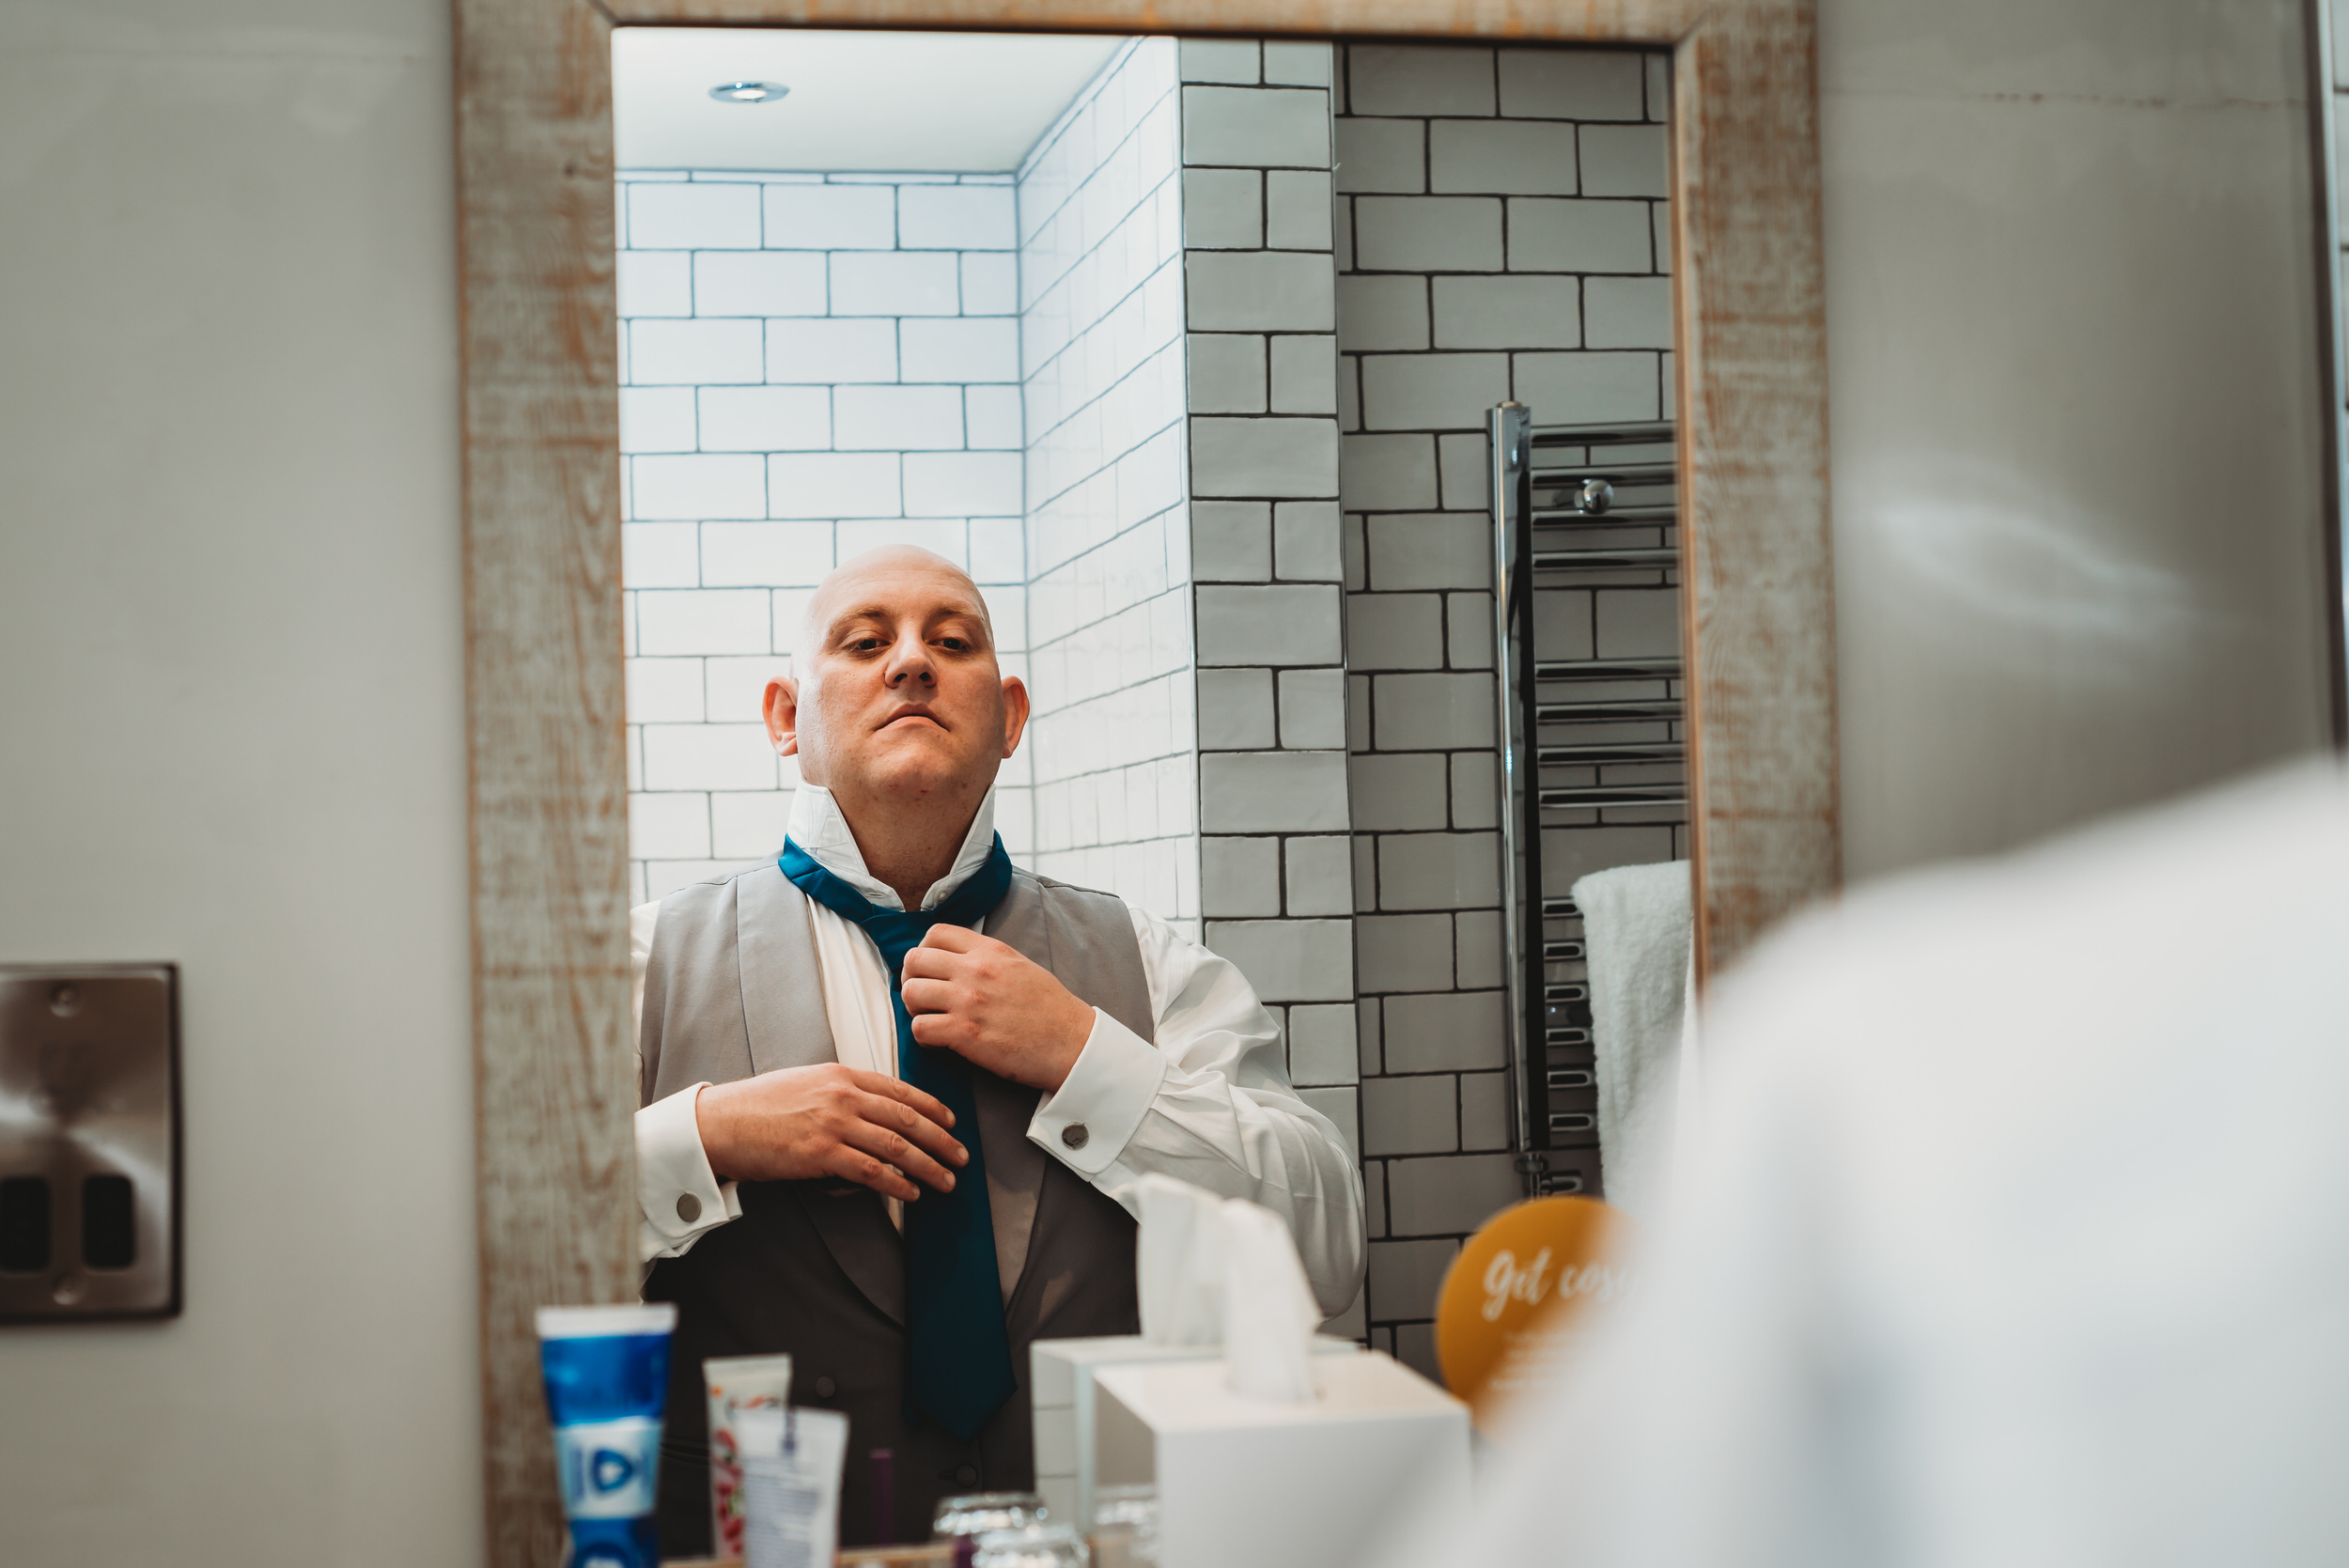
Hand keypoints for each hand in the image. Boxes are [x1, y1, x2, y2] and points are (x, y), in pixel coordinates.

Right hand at [693, 1064, 966, 1202]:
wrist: (720, 1122)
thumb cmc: (758, 1106)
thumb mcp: (806, 1082)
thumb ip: (840, 1091)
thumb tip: (869, 1110)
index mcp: (841, 1074)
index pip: (899, 1090)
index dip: (932, 1108)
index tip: (951, 1122)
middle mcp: (843, 1095)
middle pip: (907, 1119)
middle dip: (941, 1139)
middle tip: (961, 1156)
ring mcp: (833, 1123)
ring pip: (896, 1146)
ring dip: (928, 1165)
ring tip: (946, 1180)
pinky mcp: (821, 1153)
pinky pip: (871, 1171)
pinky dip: (897, 1183)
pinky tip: (911, 1193)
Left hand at [899, 927, 1096, 1092]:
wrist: (1071, 1042)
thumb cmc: (1051, 1009)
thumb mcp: (1020, 965)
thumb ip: (987, 957)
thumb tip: (956, 960)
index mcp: (990, 950)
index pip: (935, 933)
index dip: (923, 950)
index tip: (929, 968)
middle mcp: (975, 970)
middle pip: (914, 960)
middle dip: (911, 978)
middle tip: (922, 995)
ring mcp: (968, 1001)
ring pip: (910, 993)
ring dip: (914, 1008)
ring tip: (930, 1018)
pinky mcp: (964, 1033)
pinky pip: (919, 1028)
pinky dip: (922, 1036)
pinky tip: (938, 1040)